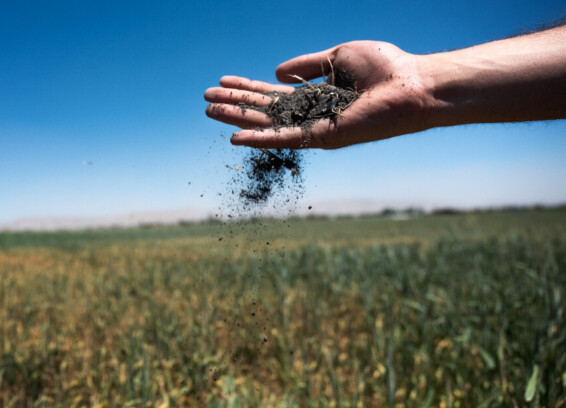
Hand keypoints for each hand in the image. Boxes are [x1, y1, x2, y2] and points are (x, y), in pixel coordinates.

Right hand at [204, 41, 434, 148]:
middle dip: (235, 103)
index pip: (273, 93)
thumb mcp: (338, 57)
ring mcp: (314, 128)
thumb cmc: (385, 68)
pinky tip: (235, 137)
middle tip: (205, 99)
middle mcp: (311, 114)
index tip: (223, 81)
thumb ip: (307, 65)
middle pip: (264, 109)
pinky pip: (284, 140)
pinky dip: (259, 139)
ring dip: (237, 119)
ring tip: (209, 111)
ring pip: (267, 124)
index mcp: (315, 95)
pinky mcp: (322, 139)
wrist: (412, 85)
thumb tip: (277, 72)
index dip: (247, 87)